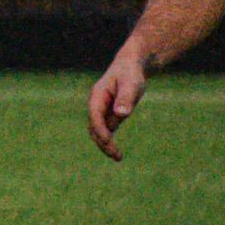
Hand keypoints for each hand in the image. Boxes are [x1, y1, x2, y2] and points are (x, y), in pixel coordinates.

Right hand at [87, 44, 146, 160]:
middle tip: (117, 155)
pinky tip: (117, 153)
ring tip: (118, 157)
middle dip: (102, 142)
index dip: (100, 129)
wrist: (130, 67)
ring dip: (105, 145)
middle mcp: (97, 105)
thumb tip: (121, 114)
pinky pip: (106, 131)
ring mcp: (102, 111)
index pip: (95, 115)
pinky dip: (109, 142)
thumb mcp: (131, 84)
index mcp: (98, 95)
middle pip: (94, 127)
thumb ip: (125, 98)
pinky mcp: (110, 115)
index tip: (108, 141)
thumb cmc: (130, 73)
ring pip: (98, 131)